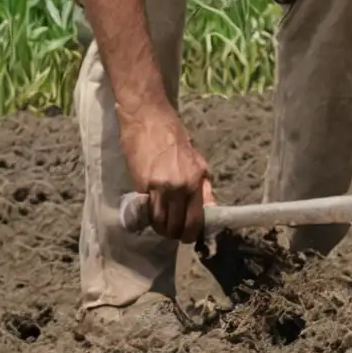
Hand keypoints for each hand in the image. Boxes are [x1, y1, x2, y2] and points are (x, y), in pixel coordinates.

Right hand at [118, 102, 215, 242]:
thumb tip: (211, 208)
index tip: (187, 236)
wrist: (147, 116)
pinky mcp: (141, 184)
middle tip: (172, 229)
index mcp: (195, 180)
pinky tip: (149, 209)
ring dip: (159, 226)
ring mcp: (158, 187)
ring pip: (159, 222)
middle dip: (174, 232)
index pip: (195, 221)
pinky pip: (146, 209)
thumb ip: (203, 185)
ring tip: (160, 221)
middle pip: (176, 226)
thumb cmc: (173, 133)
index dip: (191, 234)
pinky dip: (148, 214)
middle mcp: (178, 187)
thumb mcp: (196, 158)